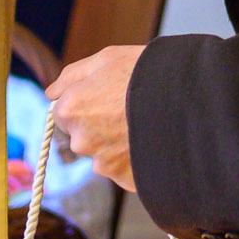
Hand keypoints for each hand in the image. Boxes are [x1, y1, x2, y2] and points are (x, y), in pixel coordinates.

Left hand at [47, 45, 143, 190]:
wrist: (187, 102)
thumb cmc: (145, 73)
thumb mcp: (106, 59)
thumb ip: (72, 76)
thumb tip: (51, 92)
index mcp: (70, 110)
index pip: (63, 113)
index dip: (85, 102)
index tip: (105, 97)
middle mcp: (81, 141)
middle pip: (82, 136)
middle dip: (99, 126)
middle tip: (127, 110)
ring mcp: (103, 164)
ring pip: (103, 155)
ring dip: (117, 144)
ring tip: (144, 124)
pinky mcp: (125, 179)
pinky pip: (125, 169)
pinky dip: (135, 159)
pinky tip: (151, 142)